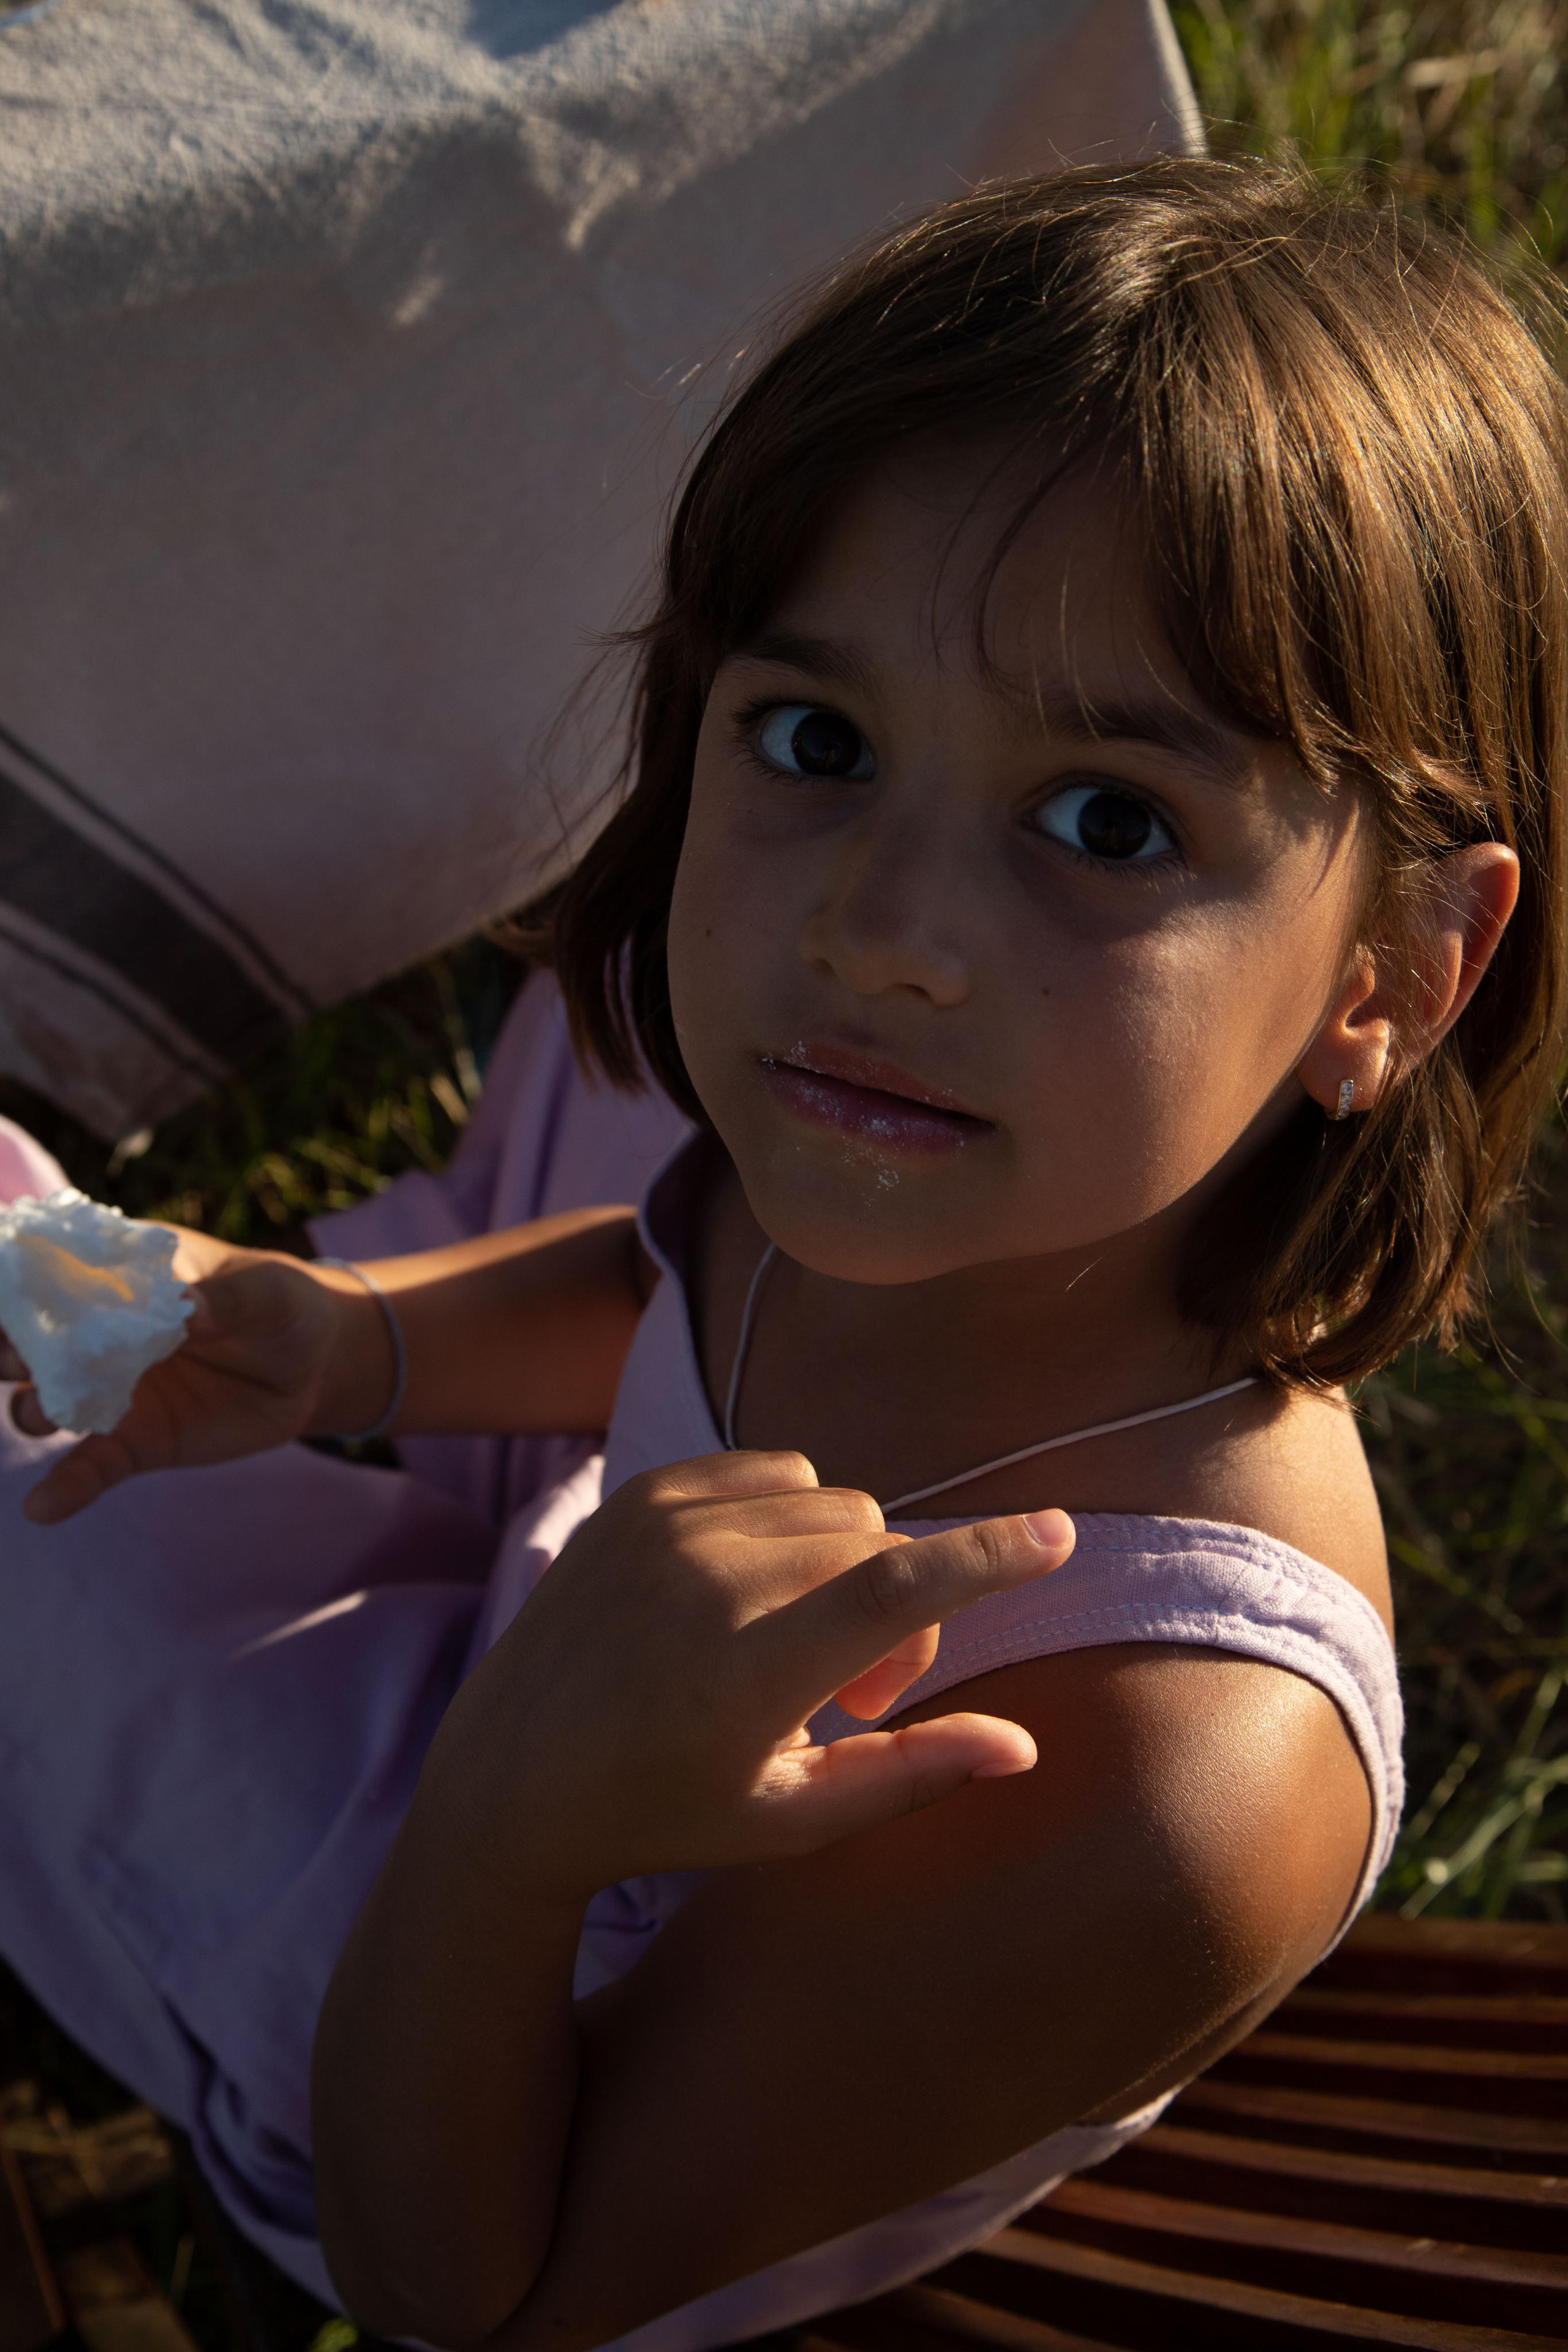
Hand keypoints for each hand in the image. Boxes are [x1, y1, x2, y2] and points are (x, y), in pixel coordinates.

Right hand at [2, 1230, 393, 1523]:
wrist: (314, 1369)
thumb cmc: (285, 1307)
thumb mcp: (270, 1293)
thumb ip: (228, 1300)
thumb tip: (188, 1312)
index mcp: (123, 1274)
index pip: (56, 1269)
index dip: (23, 1281)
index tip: (8, 1293)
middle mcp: (99, 1331)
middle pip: (32, 1339)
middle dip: (11, 1346)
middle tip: (13, 1355)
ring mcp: (110, 1387)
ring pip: (47, 1401)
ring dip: (34, 1408)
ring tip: (43, 1416)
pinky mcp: (131, 1440)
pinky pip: (88, 1465)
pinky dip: (64, 1486)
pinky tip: (42, 1507)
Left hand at [423, 1449, 1074, 1889]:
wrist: (511, 1777)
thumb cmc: (664, 1811)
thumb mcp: (791, 1820)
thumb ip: (912, 1776)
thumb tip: (1025, 1748)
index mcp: (745, 1673)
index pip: (893, 1588)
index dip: (986, 1558)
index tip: (1059, 1531)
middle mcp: (704, 1584)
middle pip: (876, 1547)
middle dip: (895, 1613)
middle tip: (850, 1693)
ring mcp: (664, 1529)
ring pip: (834, 1503)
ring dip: (844, 1565)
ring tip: (792, 1641)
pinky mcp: (640, 1496)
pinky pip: (775, 1469)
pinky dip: (791, 1520)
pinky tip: (750, 1590)